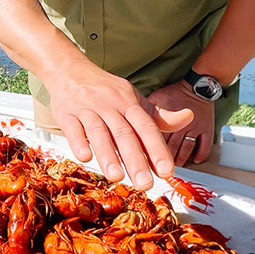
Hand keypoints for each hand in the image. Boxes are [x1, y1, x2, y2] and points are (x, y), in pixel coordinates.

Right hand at [46, 68, 194, 190]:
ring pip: (98, 132)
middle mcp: (109, 105)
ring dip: (107, 155)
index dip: (157, 149)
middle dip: (135, 159)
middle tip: (145, 184)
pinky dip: (78, 142)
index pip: (146, 126)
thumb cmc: (106, 90)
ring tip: (116, 177)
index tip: (167, 172)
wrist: (70, 69)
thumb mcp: (134, 99)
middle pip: (123, 133)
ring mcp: (86, 108)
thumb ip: (159, 116)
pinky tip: (85, 157)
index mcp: (128, 103)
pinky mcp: (66, 113)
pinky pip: (72, 128)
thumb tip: (188, 117)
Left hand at [147, 81, 214, 166]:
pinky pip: (205, 145)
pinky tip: (195, 160)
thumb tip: (134, 119)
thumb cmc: (175, 93)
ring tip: (175, 167)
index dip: (153, 147)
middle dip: (166, 158)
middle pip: (173, 145)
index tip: (147, 157)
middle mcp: (182, 124)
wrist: (197, 87)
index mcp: (169, 118)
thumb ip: (147, 109)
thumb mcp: (156, 98)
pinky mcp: (206, 129)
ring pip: (187, 147)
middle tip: (161, 168)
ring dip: (181, 158)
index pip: (159, 136)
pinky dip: (200, 154)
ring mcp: (195, 128)